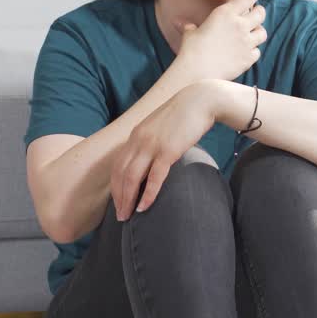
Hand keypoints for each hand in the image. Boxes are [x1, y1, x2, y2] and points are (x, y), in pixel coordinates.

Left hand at [110, 82, 218, 220]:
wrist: (201, 100)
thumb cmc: (184, 116)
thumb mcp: (161, 127)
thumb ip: (152, 141)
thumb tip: (151, 160)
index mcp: (136, 135)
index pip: (117, 165)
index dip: (116, 186)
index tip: (118, 202)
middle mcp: (139, 140)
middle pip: (120, 174)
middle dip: (118, 197)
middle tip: (120, 217)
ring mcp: (152, 145)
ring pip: (132, 177)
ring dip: (128, 199)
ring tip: (128, 216)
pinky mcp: (168, 150)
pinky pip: (154, 177)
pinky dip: (148, 194)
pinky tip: (144, 207)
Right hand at [172, 0, 266, 81]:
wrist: (197, 73)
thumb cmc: (191, 51)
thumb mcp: (189, 34)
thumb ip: (188, 26)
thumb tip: (178, 22)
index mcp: (225, 13)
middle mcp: (239, 25)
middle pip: (260, 13)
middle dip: (259, 12)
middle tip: (257, 13)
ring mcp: (246, 42)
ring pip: (262, 32)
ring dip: (258, 32)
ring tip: (253, 33)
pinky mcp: (248, 58)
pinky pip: (257, 51)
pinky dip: (253, 51)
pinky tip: (246, 52)